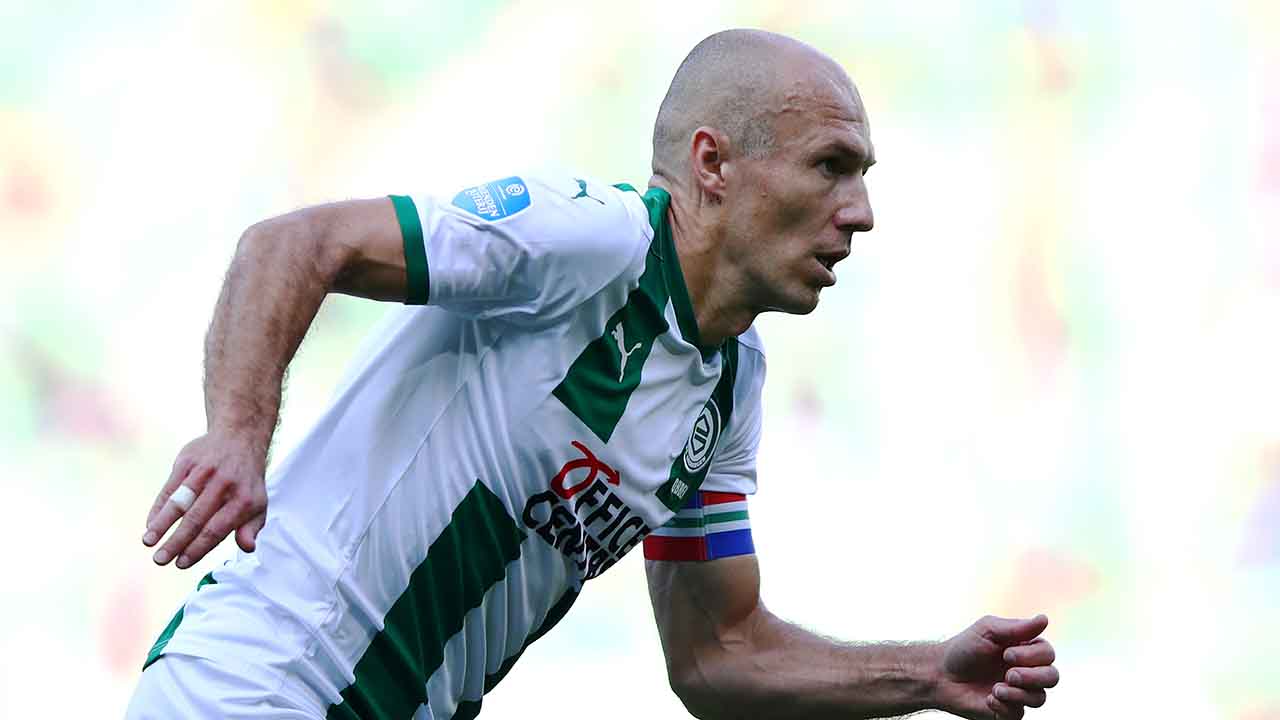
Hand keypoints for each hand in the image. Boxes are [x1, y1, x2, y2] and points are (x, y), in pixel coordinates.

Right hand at [142, 433, 267, 568]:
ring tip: (148, 542)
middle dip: (176, 542)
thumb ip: (252, 528)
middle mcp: (224, 484)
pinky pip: (170, 487)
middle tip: (160, 560)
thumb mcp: (258, 503)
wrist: (239, 436)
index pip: (217, 529)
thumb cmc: (246, 480)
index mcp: (243, 499)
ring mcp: (204, 471)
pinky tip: (150, 524)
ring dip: (161, 524)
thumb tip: (248, 548)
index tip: (181, 564)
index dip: (198, 548)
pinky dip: (159, 507)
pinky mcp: (187, 461)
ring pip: (179, 502)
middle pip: (196, 519)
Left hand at [935, 614, 1059, 719]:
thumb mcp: (987, 631)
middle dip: (1033, 676)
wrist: (940, 674)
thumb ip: (1016, 627)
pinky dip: (1005, 706)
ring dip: (1018, 693)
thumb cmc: (963, 649)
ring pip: (1039, 698)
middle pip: (1052, 677)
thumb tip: (1044, 618)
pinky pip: (1019, 715)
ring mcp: (1018, 693)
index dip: (1032, 656)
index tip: (1006, 654)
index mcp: (1024, 650)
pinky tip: (988, 698)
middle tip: (1009, 674)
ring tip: (995, 688)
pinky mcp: (1007, 711)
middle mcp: (1026, 672)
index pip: (1048, 654)